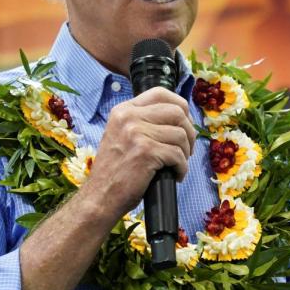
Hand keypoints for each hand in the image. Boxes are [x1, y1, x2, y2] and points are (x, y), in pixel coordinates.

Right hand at [81, 87, 195, 218]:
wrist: (100, 196)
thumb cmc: (115, 171)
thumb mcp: (121, 135)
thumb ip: (141, 122)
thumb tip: (179, 116)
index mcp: (123, 110)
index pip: (160, 93)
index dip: (180, 106)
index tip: (184, 123)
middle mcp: (129, 117)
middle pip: (177, 112)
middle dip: (189, 132)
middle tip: (186, 149)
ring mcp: (137, 133)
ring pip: (180, 135)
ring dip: (186, 153)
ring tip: (177, 165)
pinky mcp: (146, 152)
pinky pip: (178, 155)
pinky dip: (182, 168)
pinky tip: (175, 175)